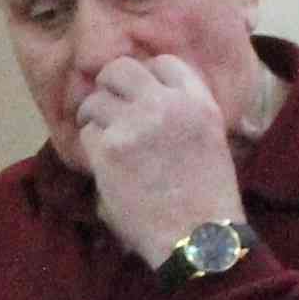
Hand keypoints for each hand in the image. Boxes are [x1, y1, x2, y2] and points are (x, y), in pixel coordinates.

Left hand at [78, 53, 248, 263]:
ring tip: (103, 136)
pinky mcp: (109, 149)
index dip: (148, 76)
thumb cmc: (208, 198)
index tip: (142, 96)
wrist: (198, 236)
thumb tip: (150, 95)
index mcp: (197, 102)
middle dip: (111, 86)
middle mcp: (165, 104)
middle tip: (110, 107)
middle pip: (121, 69)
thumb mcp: (211, 139)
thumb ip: (184, 111)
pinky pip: (87, 132)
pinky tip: (104, 162)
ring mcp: (134, 124)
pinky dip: (91, 145)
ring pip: (95, 99)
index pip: (164, 63)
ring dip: (94, 116)